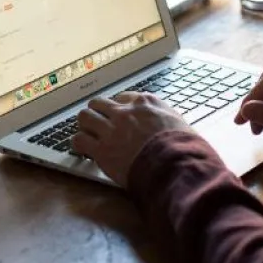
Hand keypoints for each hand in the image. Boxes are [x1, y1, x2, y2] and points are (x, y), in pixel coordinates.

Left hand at [72, 93, 192, 187]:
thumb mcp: (181, 123)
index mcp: (145, 103)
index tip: (119, 116)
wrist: (174, 165)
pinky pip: (79, 140)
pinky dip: (79, 144)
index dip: (119, 108)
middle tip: (99, 124)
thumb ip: (167, 118)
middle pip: (99, 103)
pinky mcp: (102, 150)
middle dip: (97, 113)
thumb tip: (169, 124)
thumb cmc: (184, 147)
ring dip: (85, 126)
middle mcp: (125, 112)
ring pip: (84, 117)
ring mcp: (111, 129)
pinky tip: (83, 150)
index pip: (123, 97)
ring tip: (88, 135)